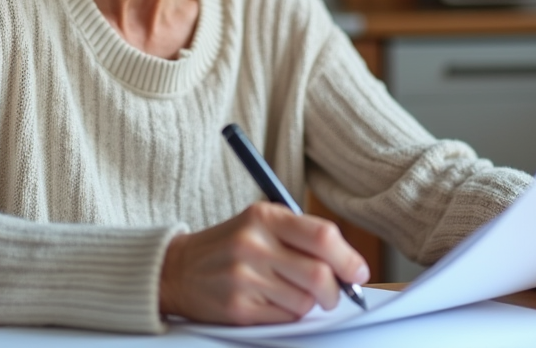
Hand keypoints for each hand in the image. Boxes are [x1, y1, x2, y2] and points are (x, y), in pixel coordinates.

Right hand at [159, 201, 369, 324]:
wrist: (177, 270)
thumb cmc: (229, 245)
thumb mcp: (259, 223)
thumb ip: (301, 235)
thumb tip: (349, 265)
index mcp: (264, 217)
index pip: (322, 236)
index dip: (349, 258)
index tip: (358, 272)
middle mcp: (254, 245)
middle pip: (319, 275)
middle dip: (336, 290)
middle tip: (334, 293)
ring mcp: (244, 278)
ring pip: (305, 301)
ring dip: (310, 303)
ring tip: (293, 292)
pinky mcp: (238, 308)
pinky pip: (285, 317)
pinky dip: (290, 314)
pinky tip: (274, 301)